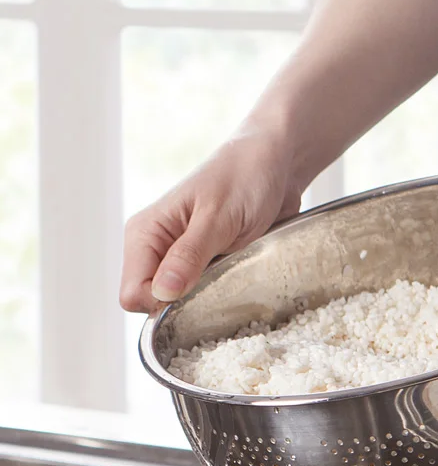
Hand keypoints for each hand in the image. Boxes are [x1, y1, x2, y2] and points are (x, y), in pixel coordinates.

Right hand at [120, 127, 302, 312]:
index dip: (162, 303)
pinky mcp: (207, 263)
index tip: (198, 289)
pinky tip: (239, 271)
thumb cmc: (245, 177)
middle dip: (186, 302)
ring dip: (208, 297)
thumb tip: (161, 294)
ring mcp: (182, 257)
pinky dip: (222, 290)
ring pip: (182, 302)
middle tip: (221, 276)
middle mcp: (157, 248)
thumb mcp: (218, 217)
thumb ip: (189, 256)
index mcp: (146, 232)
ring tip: (233, 269)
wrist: (277, 162)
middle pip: (154, 303)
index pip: (133, 293)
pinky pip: (205, 294)